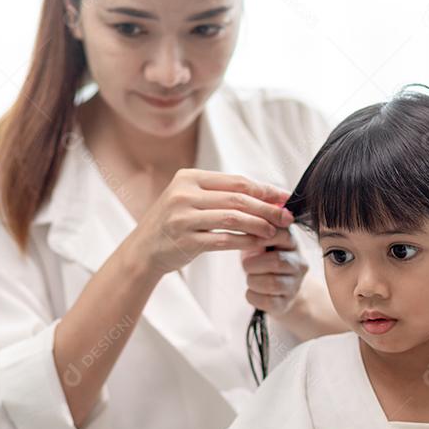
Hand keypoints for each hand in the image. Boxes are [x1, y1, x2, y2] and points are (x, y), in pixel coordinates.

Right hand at [127, 169, 292, 277]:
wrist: (142, 251)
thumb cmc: (173, 223)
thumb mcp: (190, 200)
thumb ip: (221, 195)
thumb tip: (266, 194)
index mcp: (188, 177)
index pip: (236, 181)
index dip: (264, 189)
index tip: (284, 197)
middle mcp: (184, 194)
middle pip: (238, 199)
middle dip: (267, 208)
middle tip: (286, 217)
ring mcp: (183, 217)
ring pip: (233, 218)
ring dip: (259, 225)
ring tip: (275, 231)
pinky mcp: (185, 240)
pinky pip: (224, 240)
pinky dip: (245, 241)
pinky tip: (258, 244)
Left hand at [241, 228, 308, 315]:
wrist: (280, 287)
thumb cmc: (265, 259)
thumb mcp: (261, 242)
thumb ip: (255, 233)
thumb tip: (246, 227)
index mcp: (293, 243)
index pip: (283, 234)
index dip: (261, 237)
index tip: (248, 240)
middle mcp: (299, 264)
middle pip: (277, 262)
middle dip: (254, 264)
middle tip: (246, 264)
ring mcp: (294, 285)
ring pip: (272, 283)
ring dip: (253, 280)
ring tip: (251, 277)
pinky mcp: (285, 303)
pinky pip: (267, 301)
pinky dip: (253, 296)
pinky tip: (253, 290)